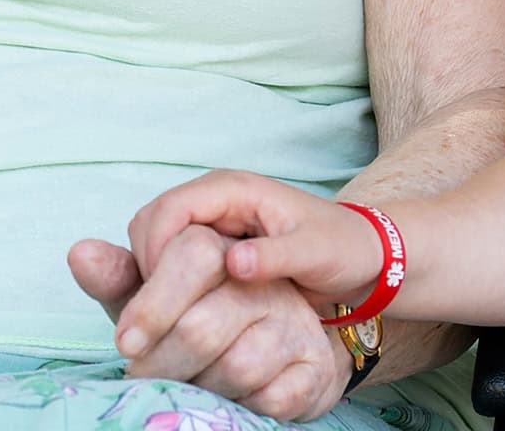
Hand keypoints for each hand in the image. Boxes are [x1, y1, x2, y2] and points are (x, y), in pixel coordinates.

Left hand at [67, 224, 352, 419]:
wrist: (286, 354)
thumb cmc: (207, 321)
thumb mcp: (159, 297)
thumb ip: (123, 278)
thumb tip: (79, 252)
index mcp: (227, 251)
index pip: (193, 253)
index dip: (153, 302)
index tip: (125, 342)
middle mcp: (265, 283)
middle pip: (204, 324)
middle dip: (163, 364)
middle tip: (144, 380)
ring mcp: (294, 324)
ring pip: (237, 367)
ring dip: (202, 390)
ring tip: (191, 388)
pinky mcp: (314, 367)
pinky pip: (272, 398)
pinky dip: (244, 410)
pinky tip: (233, 403)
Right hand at [126, 169, 390, 308]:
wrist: (358, 254)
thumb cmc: (339, 247)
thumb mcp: (313, 253)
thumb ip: (275, 257)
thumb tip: (233, 263)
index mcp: (235, 189)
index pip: (170, 209)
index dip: (156, 250)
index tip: (162, 296)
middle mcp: (216, 198)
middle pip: (151, 222)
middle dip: (146, 264)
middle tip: (159, 313)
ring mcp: (211, 220)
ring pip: (154, 240)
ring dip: (152, 274)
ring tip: (168, 315)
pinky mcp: (211, 243)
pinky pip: (170, 256)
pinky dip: (164, 280)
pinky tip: (179, 311)